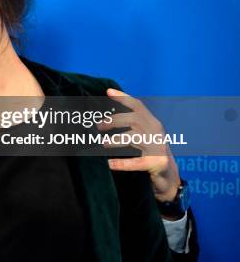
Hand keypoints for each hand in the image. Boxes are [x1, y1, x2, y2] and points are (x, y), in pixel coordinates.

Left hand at [99, 88, 181, 203]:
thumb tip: (105, 116)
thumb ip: (131, 124)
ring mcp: (158, 147)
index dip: (123, 97)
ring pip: (134, 138)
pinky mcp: (157, 163)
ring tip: (103, 144)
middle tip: (98, 126)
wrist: (169, 176)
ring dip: (115, 140)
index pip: (138, 105)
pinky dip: (122, 163)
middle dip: (114, 120)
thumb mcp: (144, 134)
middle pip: (134, 119)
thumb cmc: (150, 152)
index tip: (108, 92)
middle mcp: (156, 132)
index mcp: (152, 122)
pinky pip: (137, 162)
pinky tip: (110, 164)